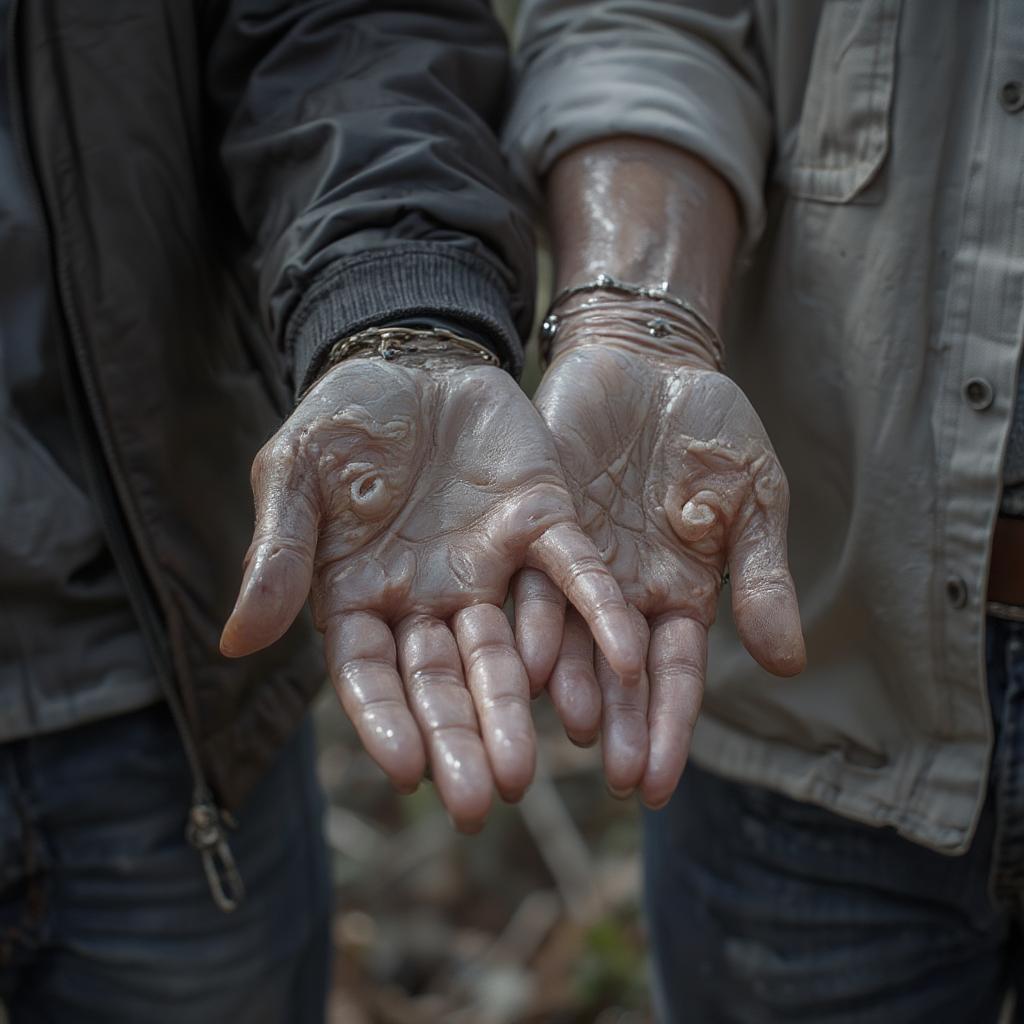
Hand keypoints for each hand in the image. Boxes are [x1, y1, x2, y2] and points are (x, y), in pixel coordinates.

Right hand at [220, 354, 641, 830]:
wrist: (410, 356)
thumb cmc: (342, 421)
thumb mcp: (295, 475)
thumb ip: (279, 554)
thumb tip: (235, 643)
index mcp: (363, 596)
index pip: (372, 674)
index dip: (387, 721)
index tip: (408, 771)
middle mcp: (431, 598)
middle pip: (446, 681)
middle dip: (461, 738)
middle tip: (482, 802)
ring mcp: (491, 566)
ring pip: (510, 648)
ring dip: (521, 703)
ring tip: (532, 768)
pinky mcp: (544, 523)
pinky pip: (576, 576)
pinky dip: (598, 614)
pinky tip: (624, 658)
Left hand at [515, 343, 804, 808]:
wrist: (655, 362)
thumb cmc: (712, 433)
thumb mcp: (754, 499)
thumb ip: (760, 575)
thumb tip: (787, 662)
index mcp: (676, 594)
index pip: (675, 675)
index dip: (672, 728)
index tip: (662, 785)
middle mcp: (620, 592)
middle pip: (621, 673)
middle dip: (625, 725)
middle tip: (622, 780)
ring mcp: (576, 560)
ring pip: (570, 635)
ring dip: (576, 684)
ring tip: (579, 731)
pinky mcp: (538, 521)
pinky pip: (534, 577)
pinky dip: (534, 618)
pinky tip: (527, 658)